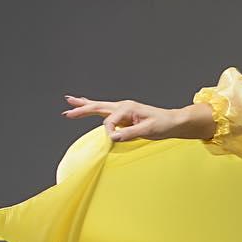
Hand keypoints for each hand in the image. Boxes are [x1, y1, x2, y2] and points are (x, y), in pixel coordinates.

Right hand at [61, 94, 181, 141]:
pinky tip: (86, 105)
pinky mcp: (124, 115)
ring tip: (70, 102)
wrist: (173, 121)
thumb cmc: (164, 124)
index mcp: (128, 108)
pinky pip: (105, 111)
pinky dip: (94, 108)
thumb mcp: (148, 130)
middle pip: (98, 106)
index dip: (109, 131)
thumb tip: (112, 136)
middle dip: (82, 109)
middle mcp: (123, 106)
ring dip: (84, 105)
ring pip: (99, 106)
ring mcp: (123, 109)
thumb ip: (130, 133)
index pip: (110, 121)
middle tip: (67, 111)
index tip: (112, 140)